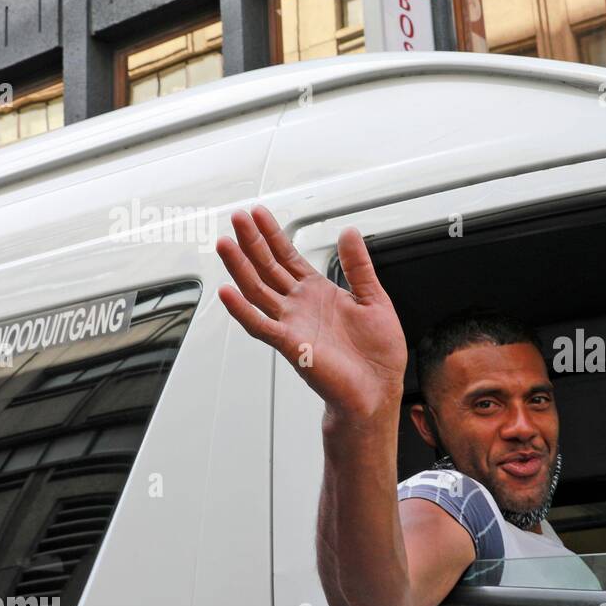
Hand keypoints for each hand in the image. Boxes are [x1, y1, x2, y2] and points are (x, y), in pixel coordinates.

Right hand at [215, 205, 407, 424]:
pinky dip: (243, 310)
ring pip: (259, 291)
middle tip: (237, 218)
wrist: (378, 390)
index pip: (288, 257)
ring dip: (241, 268)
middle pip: (268, 268)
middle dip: (252, 242)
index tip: (258, 214)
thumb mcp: (374, 299)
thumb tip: (349, 233)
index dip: (273, 235)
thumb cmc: (377, 354)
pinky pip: (262, 326)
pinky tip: (228, 292)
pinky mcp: (292, 345)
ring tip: (226, 245)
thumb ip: (359, 266)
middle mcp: (300, 306)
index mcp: (318, 293)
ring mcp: (293, 325)